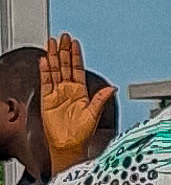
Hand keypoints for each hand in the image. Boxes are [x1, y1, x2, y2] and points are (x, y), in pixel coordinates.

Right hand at [40, 34, 114, 176]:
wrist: (69, 147)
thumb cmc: (82, 135)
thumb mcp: (95, 114)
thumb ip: (101, 99)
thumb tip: (113, 88)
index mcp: (81, 93)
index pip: (77, 69)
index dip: (76, 56)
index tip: (75, 43)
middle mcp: (69, 91)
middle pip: (64, 66)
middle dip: (63, 51)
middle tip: (63, 37)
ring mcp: (57, 94)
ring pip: (54, 70)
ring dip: (52, 57)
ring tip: (51, 43)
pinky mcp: (47, 100)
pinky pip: (45, 82)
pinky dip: (44, 71)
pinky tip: (44, 60)